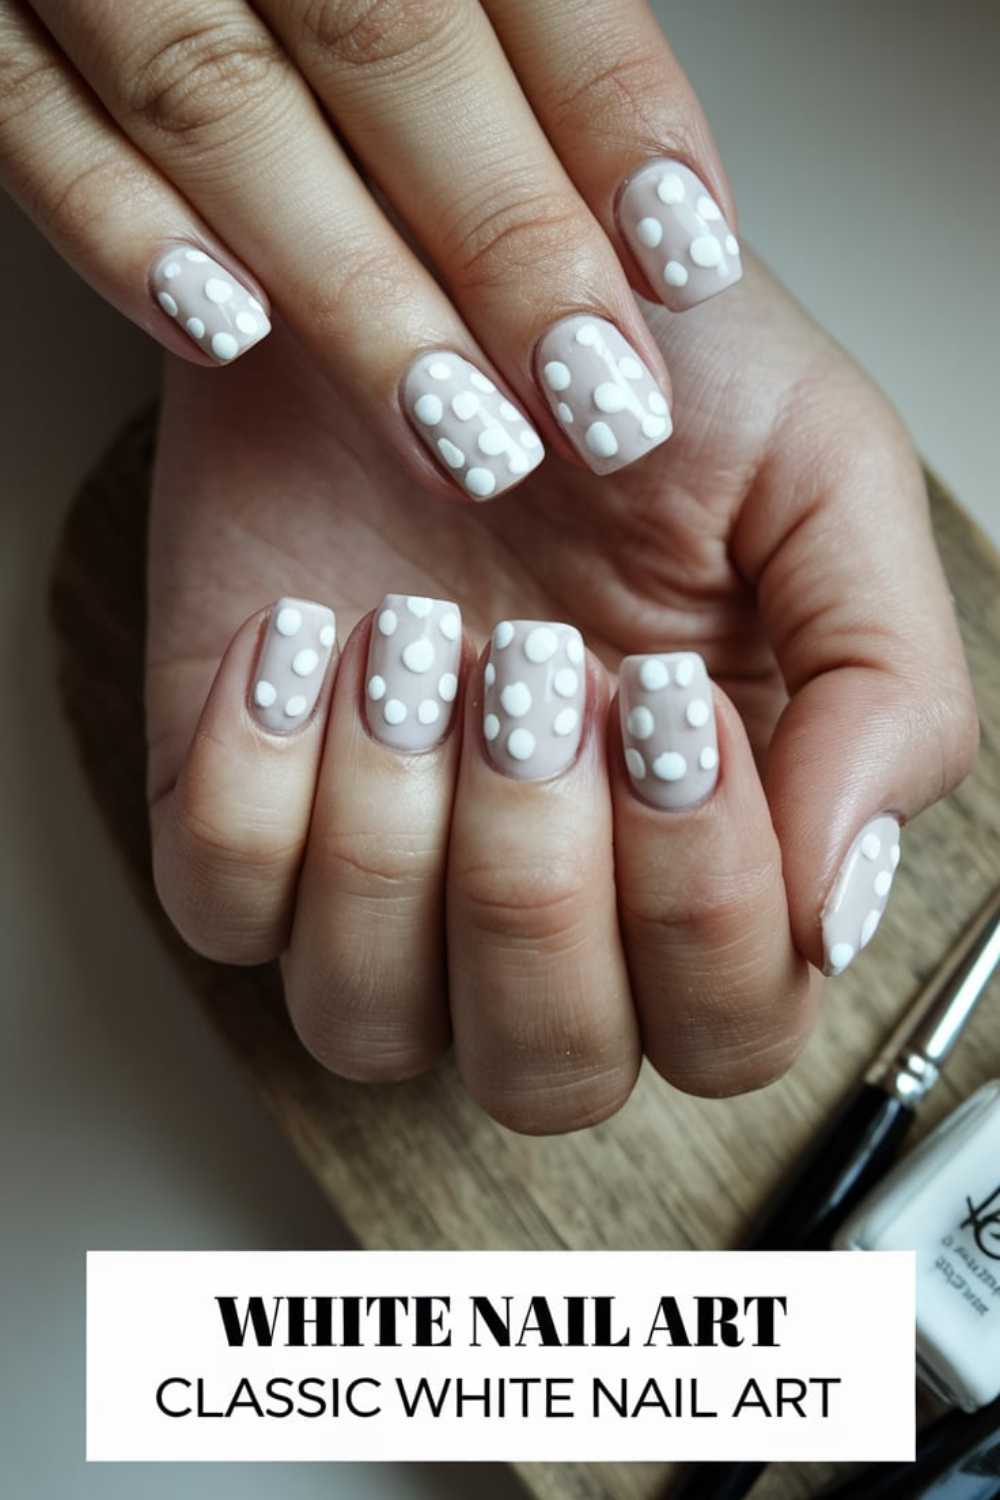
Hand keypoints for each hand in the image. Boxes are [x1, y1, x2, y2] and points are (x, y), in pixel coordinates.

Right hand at [1, 0, 739, 498]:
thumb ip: (513, 28)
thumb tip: (629, 180)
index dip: (614, 116)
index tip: (685, 264)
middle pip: (389, 45)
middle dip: (506, 237)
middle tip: (596, 403)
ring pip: (219, 103)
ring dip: (353, 289)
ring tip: (465, 436)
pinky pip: (27, 119)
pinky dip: (117, 228)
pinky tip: (224, 336)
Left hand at [147, 256, 976, 1132]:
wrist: (447, 267)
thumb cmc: (643, 376)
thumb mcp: (826, 490)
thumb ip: (886, 696)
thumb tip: (841, 904)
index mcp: (705, 852)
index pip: (728, 1027)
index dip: (703, 905)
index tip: (667, 697)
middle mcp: (546, 894)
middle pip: (551, 1068)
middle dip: (541, 884)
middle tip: (540, 670)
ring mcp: (380, 866)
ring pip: (370, 1022)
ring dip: (397, 838)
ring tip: (416, 636)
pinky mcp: (239, 803)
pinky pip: (222, 908)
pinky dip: (257, 785)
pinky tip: (305, 638)